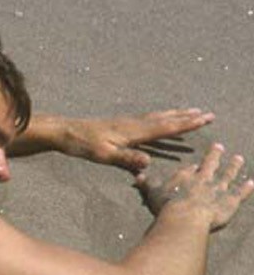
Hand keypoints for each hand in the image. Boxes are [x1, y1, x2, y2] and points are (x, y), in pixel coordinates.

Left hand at [64, 108, 214, 173]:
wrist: (65, 131)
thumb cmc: (83, 145)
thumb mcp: (103, 155)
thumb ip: (126, 159)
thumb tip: (149, 162)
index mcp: (133, 131)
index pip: (165, 127)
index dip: (186, 125)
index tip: (204, 119)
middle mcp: (134, 124)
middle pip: (166, 119)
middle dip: (188, 118)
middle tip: (209, 114)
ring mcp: (127, 122)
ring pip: (158, 117)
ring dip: (177, 115)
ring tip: (192, 111)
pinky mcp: (121, 124)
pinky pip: (148, 119)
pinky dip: (161, 117)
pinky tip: (162, 118)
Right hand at [137, 143, 252, 228]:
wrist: (186, 219)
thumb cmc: (167, 207)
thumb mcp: (153, 193)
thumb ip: (147, 184)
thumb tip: (138, 176)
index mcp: (185, 176)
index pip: (189, 169)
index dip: (191, 167)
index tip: (194, 164)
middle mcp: (204, 179)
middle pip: (210, 164)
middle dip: (215, 155)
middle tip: (220, 146)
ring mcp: (219, 189)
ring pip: (228, 175)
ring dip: (234, 166)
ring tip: (239, 158)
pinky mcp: (230, 201)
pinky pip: (239, 193)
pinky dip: (246, 188)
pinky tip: (251, 183)